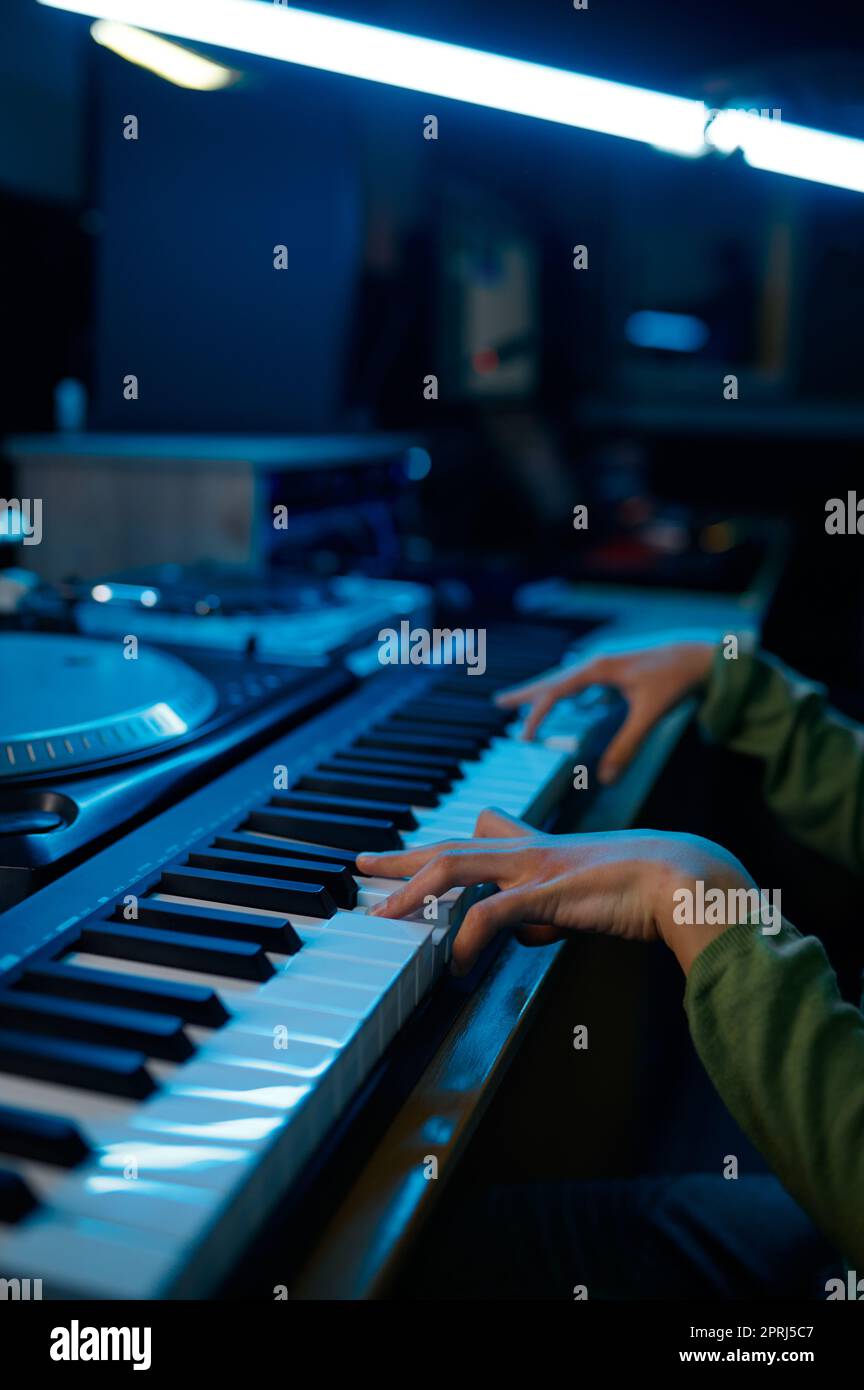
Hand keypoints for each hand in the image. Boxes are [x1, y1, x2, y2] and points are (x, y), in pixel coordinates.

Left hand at [357, 821, 755, 977]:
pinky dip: (470, 937)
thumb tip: (518, 933)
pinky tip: (456, 962)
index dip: (440, 845)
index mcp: (542, 849)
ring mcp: (538, 869)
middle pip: (451, 847)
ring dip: (415, 891)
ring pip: (458, 866)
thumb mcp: (586, 899)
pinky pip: (495, 913)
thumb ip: (546, 913)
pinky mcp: (550, 893)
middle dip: (404, 858)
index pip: (480, 835)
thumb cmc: (648, 887)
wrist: (688, 876)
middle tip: (363, 865)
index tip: (409, 852)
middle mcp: (532, 851)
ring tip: (383, 915)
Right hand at [495, 639, 715, 781]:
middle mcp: (595, 662)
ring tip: (519, 702)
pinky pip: (576, 681)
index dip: (537, 715)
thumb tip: (606, 778)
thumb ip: (627, 746)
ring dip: (542, 691)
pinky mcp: (613, 668)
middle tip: (498, 702)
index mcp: (598, 668)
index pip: (556, 691)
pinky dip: (561, 691)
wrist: (700, 654)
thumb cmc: (675, 679)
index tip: (523, 737)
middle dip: (526, 694)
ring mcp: (603, 663)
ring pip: (562, 678)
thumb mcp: (649, 714)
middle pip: (551, 679)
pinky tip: (561, 700)